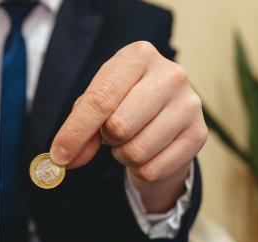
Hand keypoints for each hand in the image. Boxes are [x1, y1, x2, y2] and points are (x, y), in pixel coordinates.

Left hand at [50, 41, 206, 212]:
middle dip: (107, 139)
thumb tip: (66, 158)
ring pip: (136, 151)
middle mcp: (170, 75)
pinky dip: (141, 169)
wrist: (165, 115)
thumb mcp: (97, 104)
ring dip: (123, 155)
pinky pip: (153, 169)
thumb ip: (78, 128)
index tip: (58, 156)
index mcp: (139, 56)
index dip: (75, 132)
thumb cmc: (123, 103)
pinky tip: (148, 152)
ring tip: (131, 139)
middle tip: (112, 132)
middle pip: (119, 127)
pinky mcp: (199, 135)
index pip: (100, 100)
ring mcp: (189, 104)